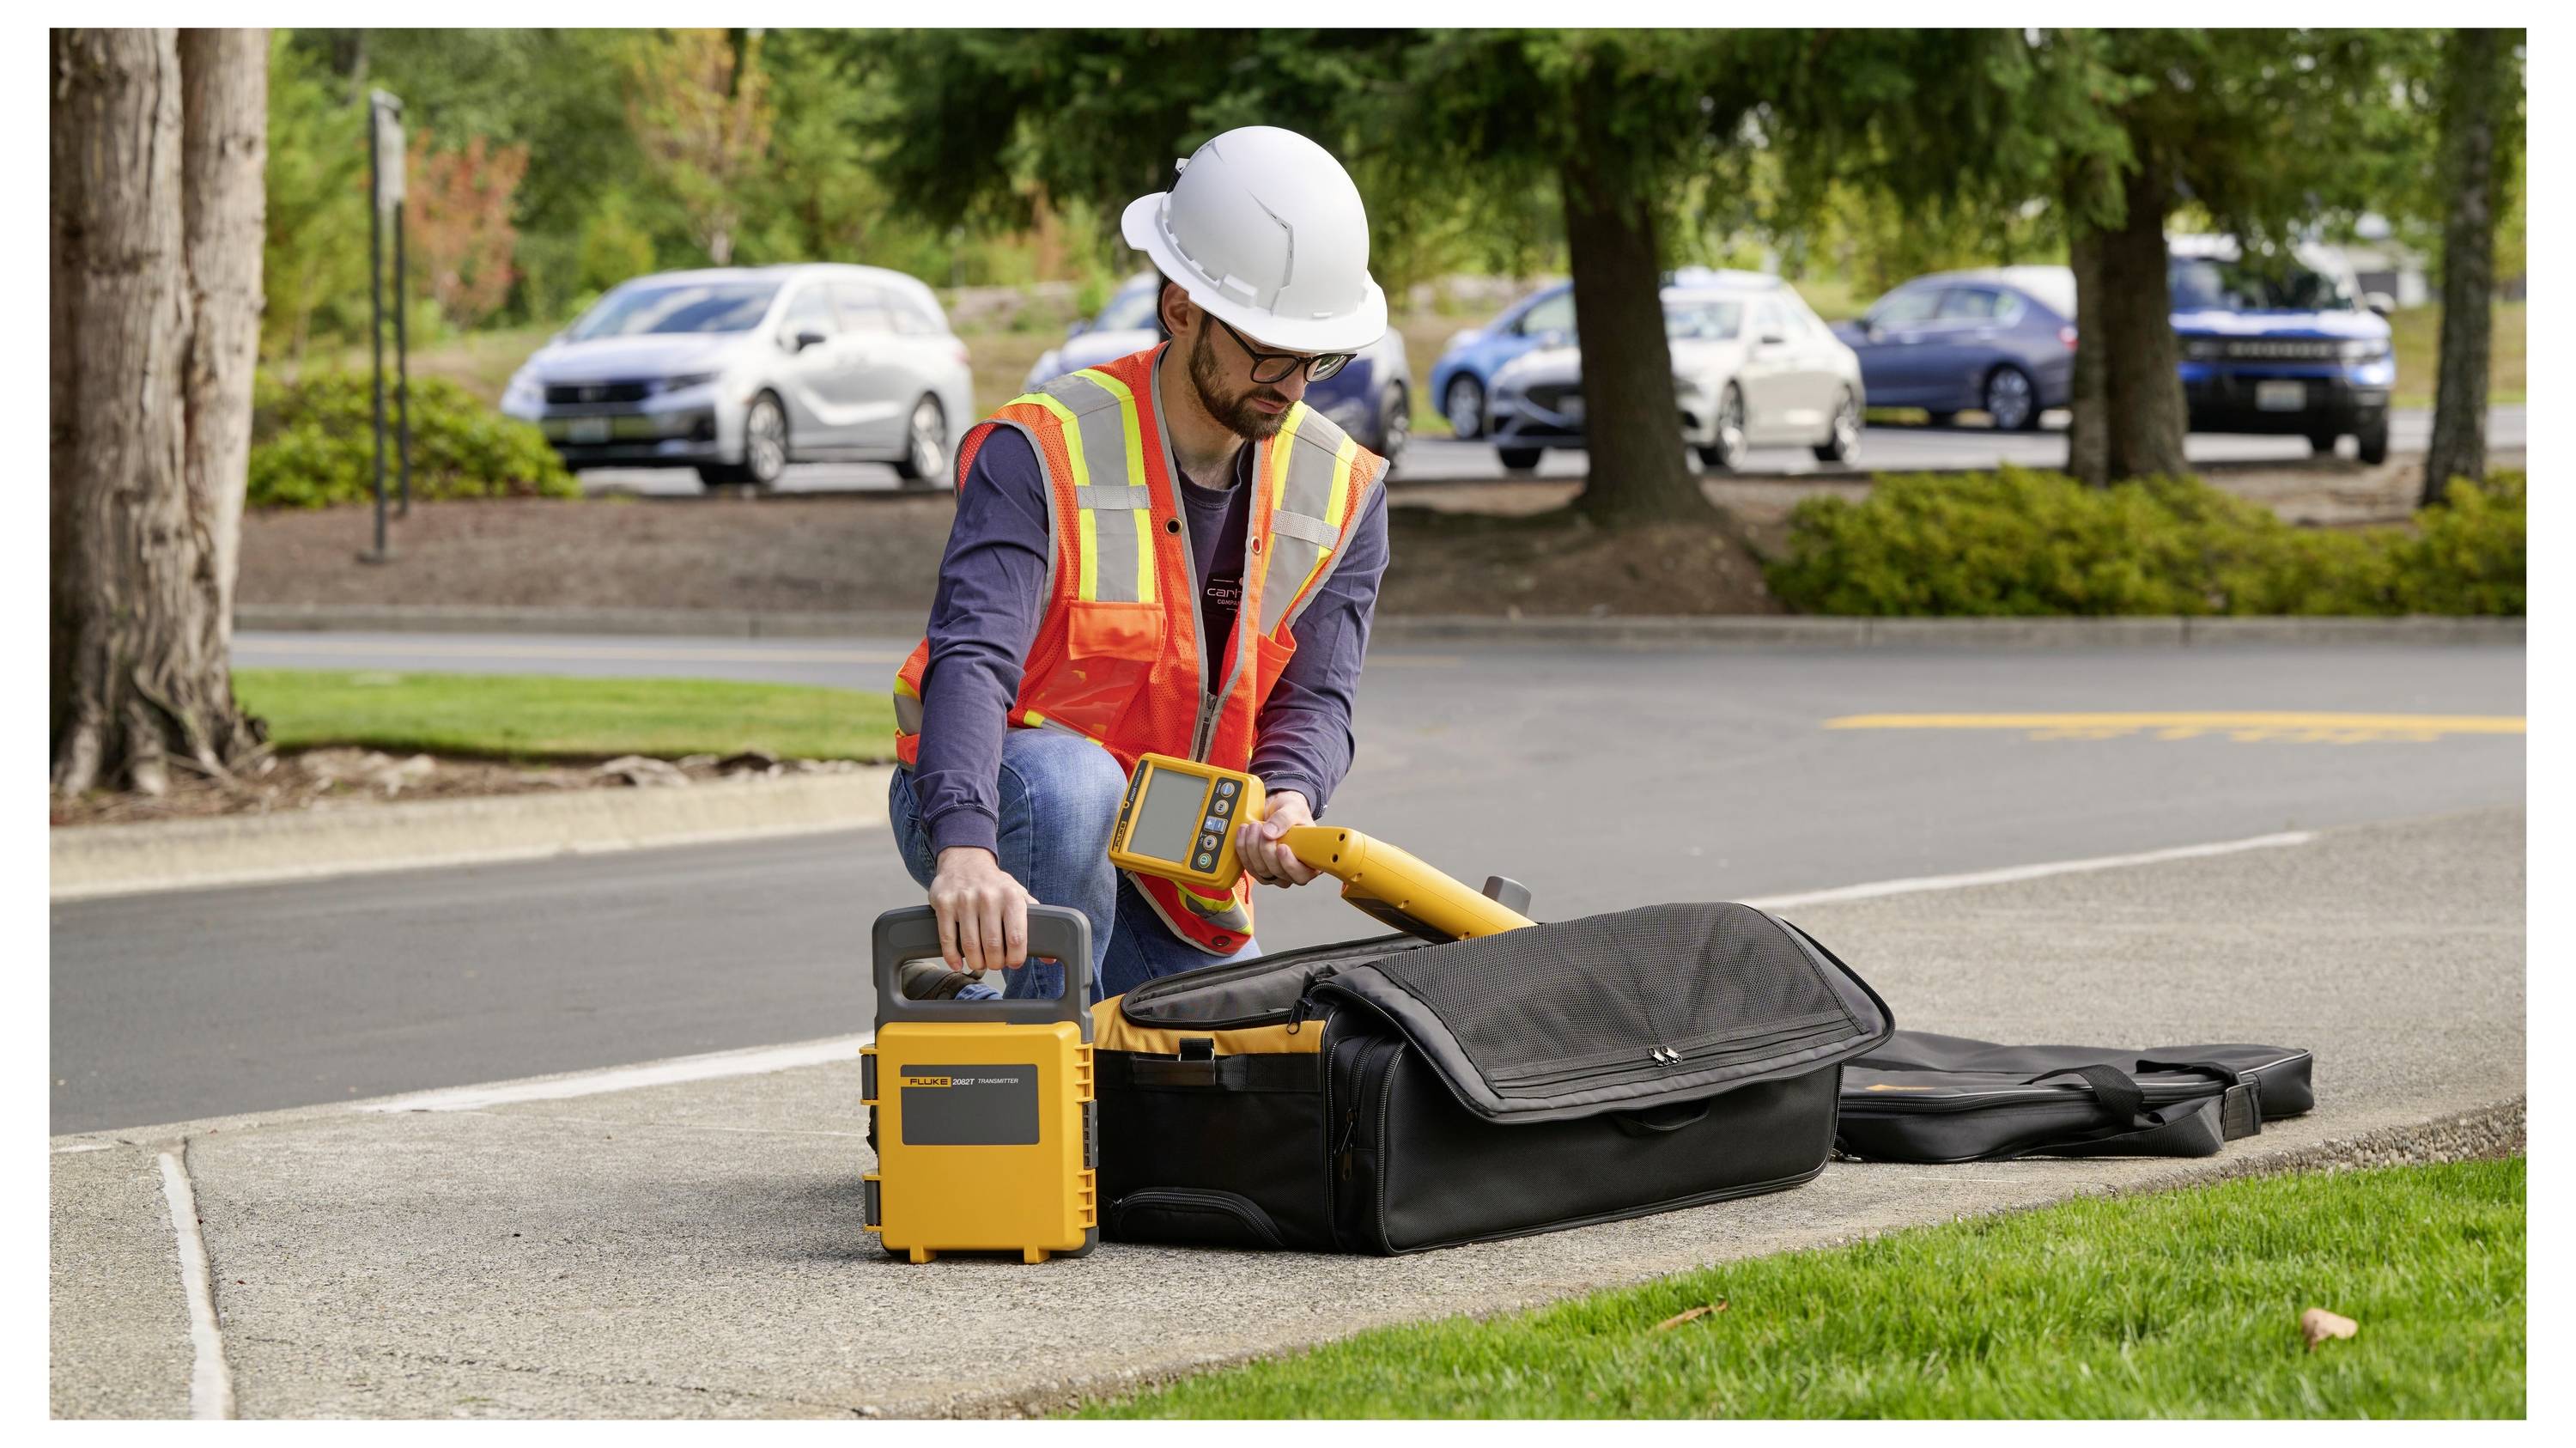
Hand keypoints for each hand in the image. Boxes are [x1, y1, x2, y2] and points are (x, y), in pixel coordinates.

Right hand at [927, 847, 1037, 974]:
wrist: (966, 860)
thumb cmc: (995, 885)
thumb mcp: (1019, 896)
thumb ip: (1035, 923)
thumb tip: (1050, 956)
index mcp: (1011, 897)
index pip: (1016, 937)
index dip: (1015, 957)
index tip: (1013, 962)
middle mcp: (988, 897)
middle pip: (993, 945)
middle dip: (995, 962)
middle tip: (995, 963)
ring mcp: (964, 900)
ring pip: (970, 945)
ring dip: (976, 961)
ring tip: (979, 962)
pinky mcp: (944, 903)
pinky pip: (947, 938)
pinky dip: (953, 956)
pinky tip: (958, 962)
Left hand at [1236, 791, 1321, 887]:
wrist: (1279, 810)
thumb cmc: (1293, 812)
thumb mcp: (1293, 808)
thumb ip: (1284, 819)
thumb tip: (1269, 833)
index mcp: (1310, 859)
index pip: (1303, 874)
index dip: (1290, 865)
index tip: (1281, 847)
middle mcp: (1295, 870)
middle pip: (1278, 872)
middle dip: (1265, 850)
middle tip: (1260, 827)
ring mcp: (1277, 872)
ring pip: (1262, 871)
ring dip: (1252, 848)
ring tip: (1252, 826)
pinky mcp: (1260, 869)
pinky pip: (1249, 866)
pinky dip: (1243, 850)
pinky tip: (1243, 834)